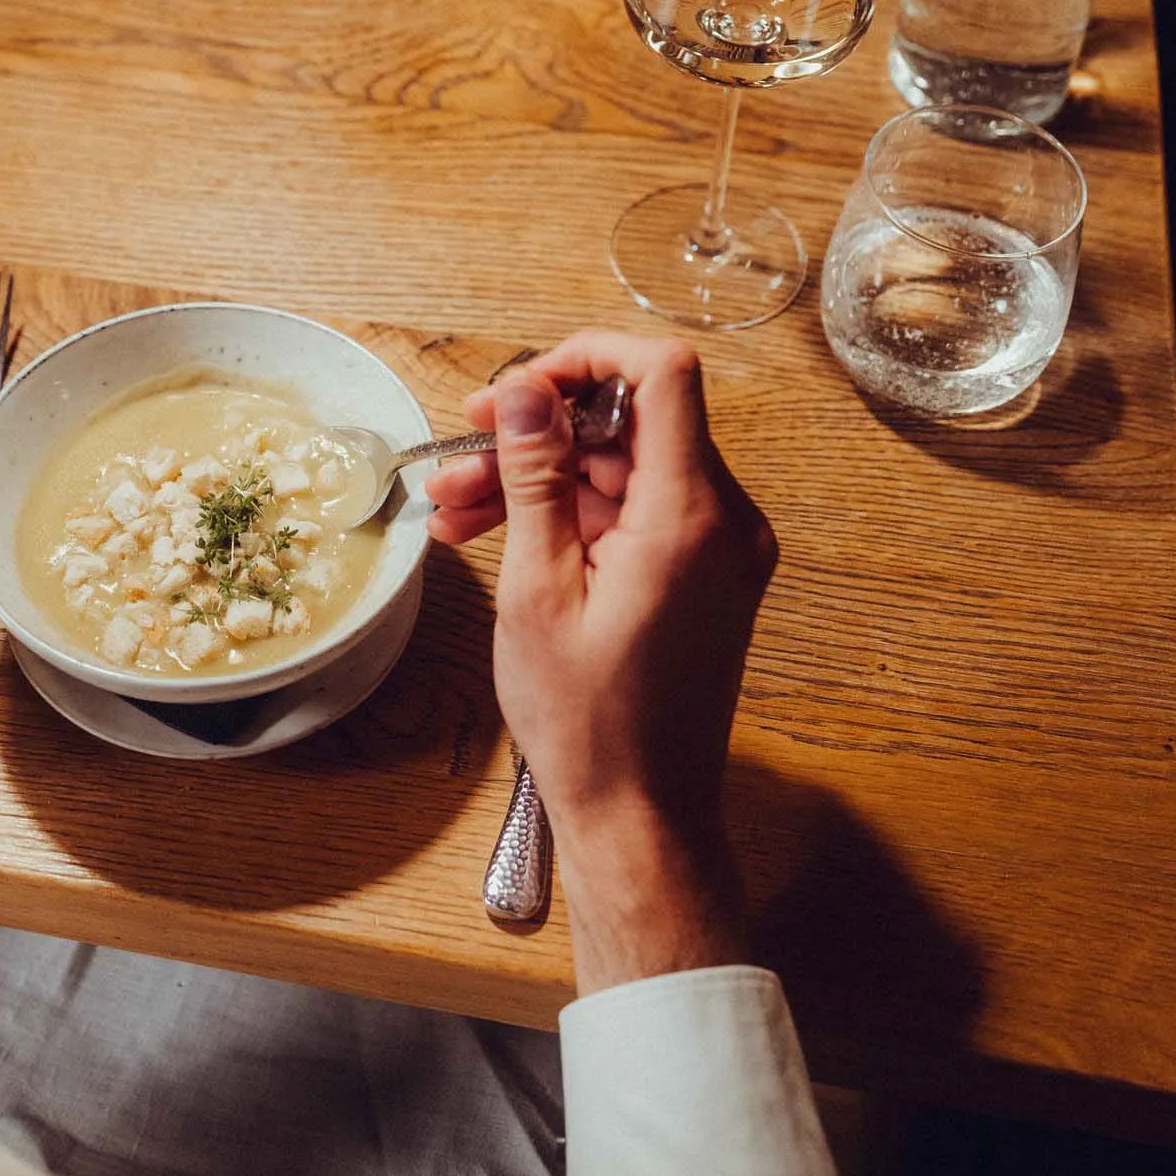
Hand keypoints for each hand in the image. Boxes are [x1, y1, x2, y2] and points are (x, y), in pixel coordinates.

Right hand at [426, 333, 775, 986]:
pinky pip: (633, 515)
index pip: (662, 374)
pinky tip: (494, 535)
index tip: (516, 391)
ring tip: (453, 509)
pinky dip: (570, 517)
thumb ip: (535, 479)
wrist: (639, 815)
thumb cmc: (588, 722)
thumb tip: (524, 395)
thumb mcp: (537, 590)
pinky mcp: (700, 577)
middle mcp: (722, 521)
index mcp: (691, 515)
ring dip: (540, 478)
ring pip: (622, 470)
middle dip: (539, 432)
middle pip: (633, 422)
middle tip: (459, 457)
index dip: (584, 360)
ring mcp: (716, 551)